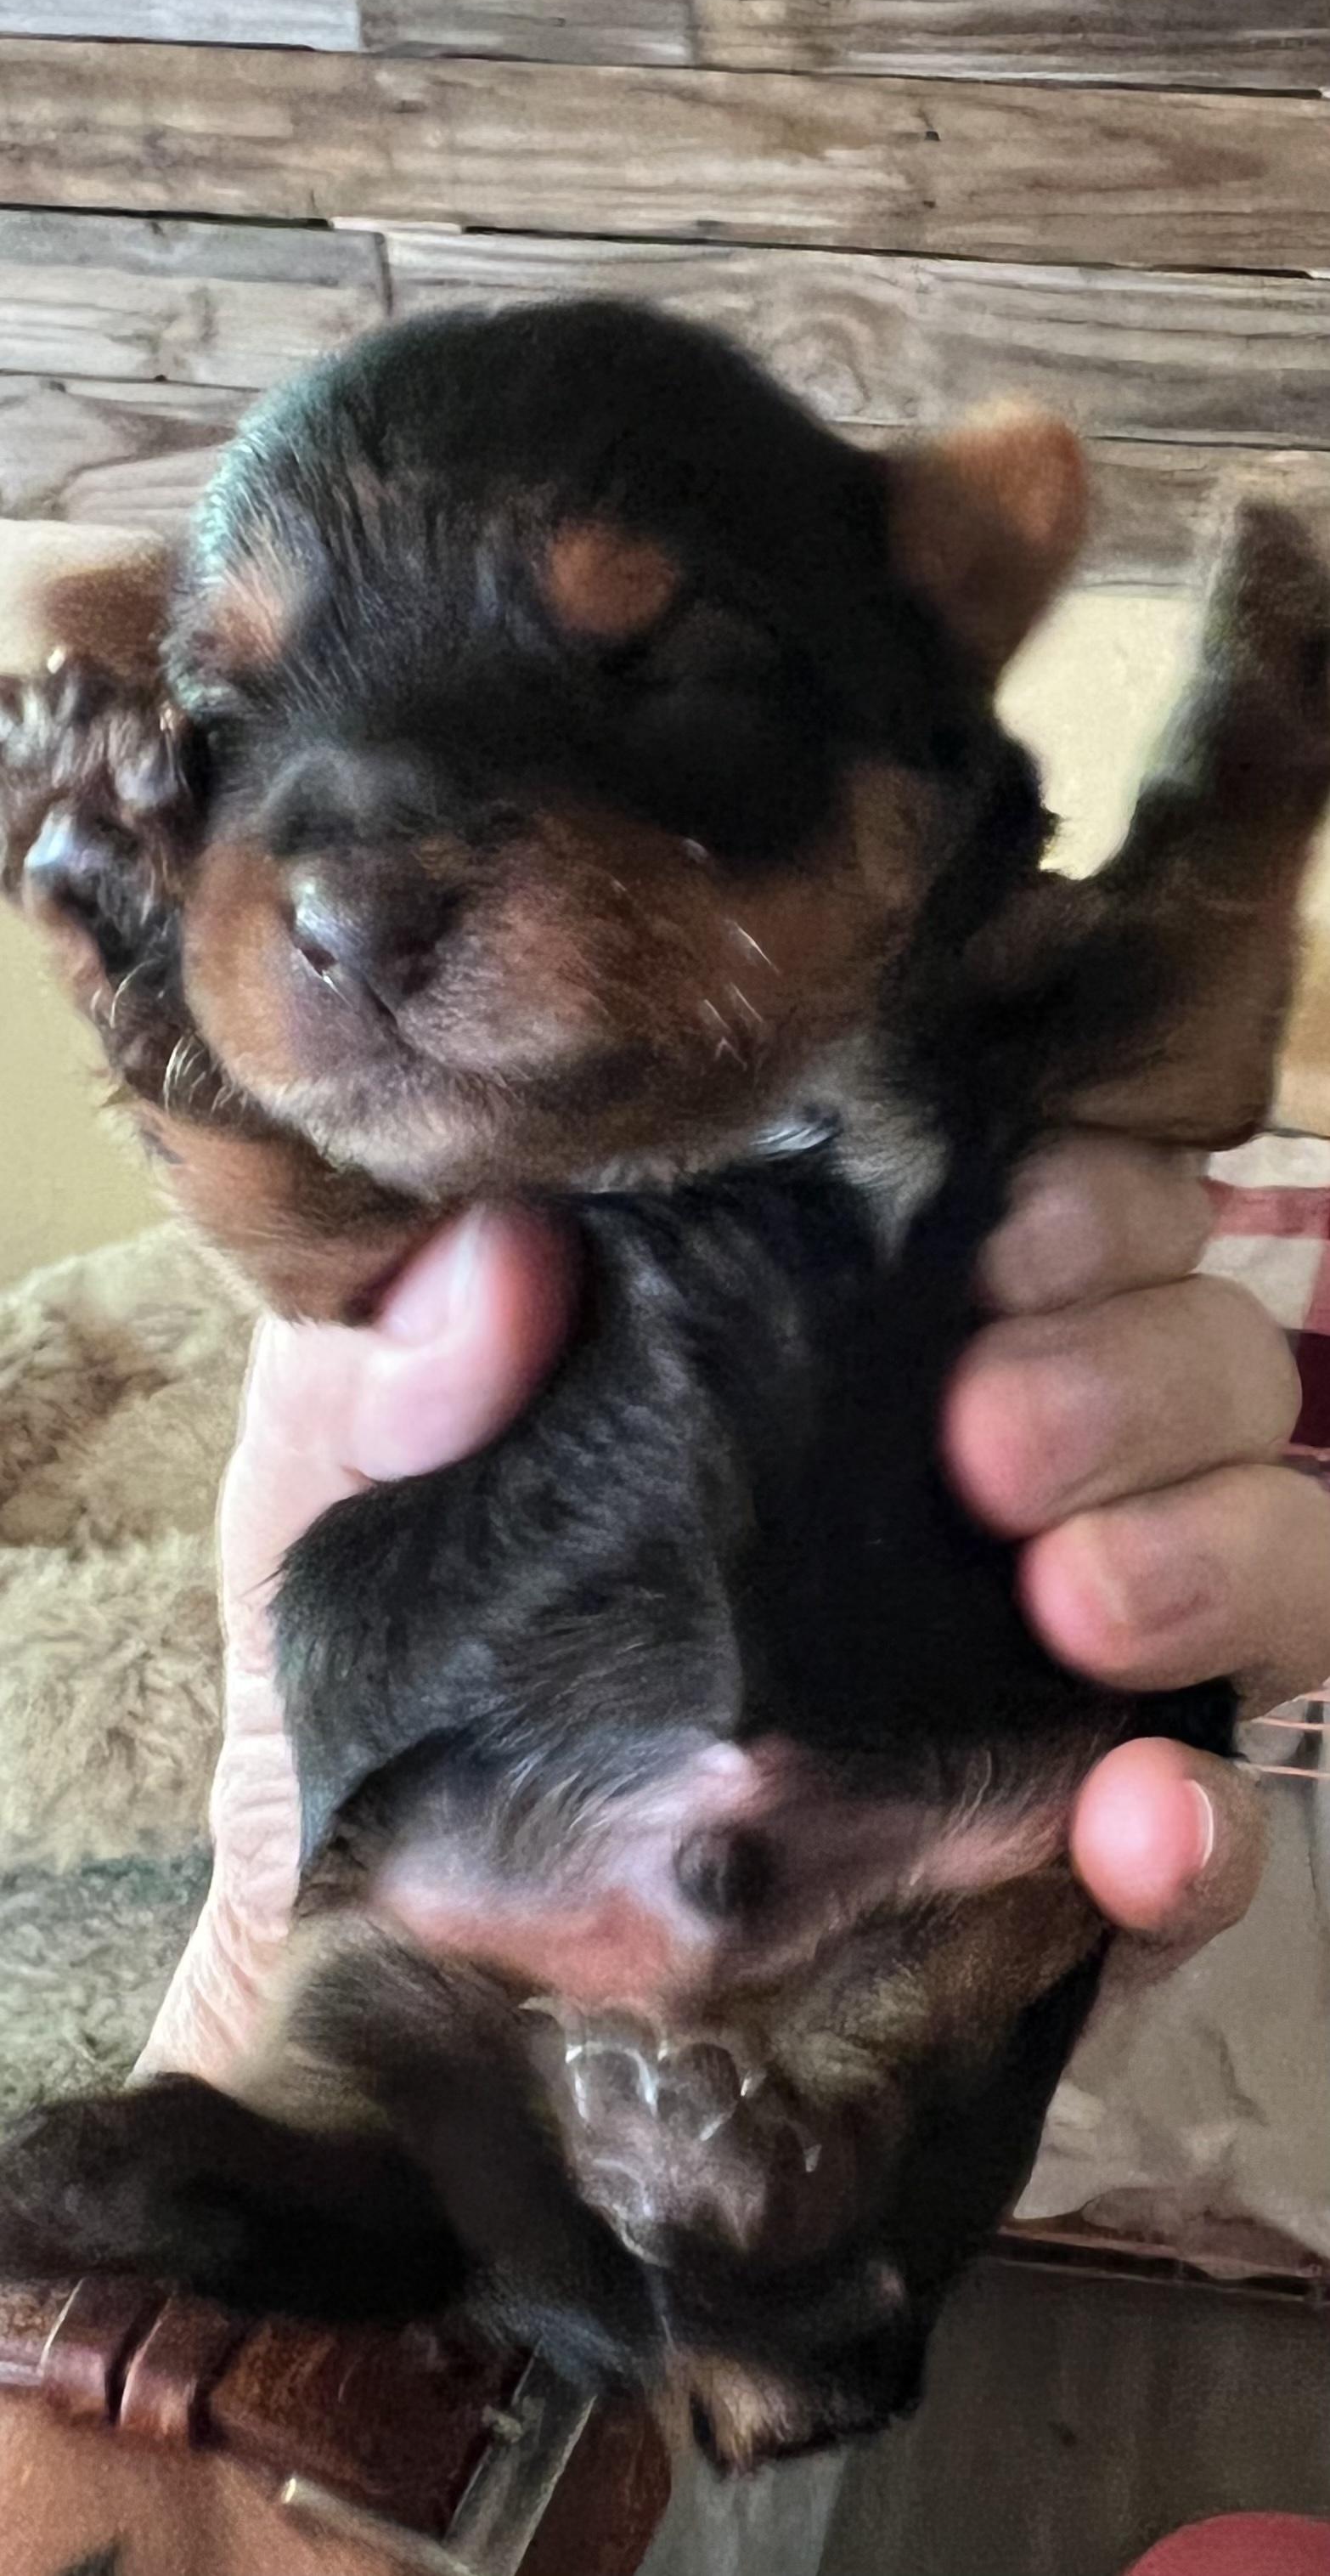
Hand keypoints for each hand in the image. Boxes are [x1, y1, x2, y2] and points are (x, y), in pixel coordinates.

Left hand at [142, 1136, 1328, 2087]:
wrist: (380, 1991)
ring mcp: (1062, 1672)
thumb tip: (499, 1259)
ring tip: (1068, 1599)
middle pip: (1204, 1350)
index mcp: (853, 1344)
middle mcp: (998, 1481)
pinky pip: (1230, 1827)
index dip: (1082, 1193)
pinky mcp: (1071, 1870)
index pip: (1059, 1200)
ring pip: (1278, 1544)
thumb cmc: (374, 1680)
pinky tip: (1135, 1826)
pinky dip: (1213, 1823)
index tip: (1002, 1238)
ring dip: (1215, 1545)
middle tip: (988, 1440)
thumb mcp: (335, 1493)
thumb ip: (395, 1358)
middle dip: (1140, 1365)